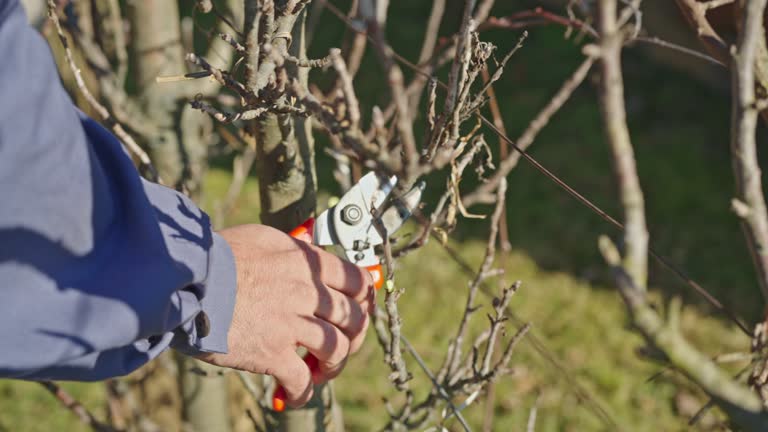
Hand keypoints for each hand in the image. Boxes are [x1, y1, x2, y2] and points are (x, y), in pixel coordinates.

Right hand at [198, 224, 374, 407]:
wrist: (186, 281)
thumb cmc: (217, 257)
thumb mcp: (263, 239)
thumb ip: (292, 247)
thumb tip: (309, 247)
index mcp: (305, 262)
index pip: (357, 280)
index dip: (365, 298)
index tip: (360, 309)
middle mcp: (305, 291)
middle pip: (353, 317)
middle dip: (354, 335)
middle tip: (343, 343)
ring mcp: (291, 323)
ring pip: (337, 348)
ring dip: (334, 365)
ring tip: (321, 371)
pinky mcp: (272, 352)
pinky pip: (302, 379)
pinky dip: (303, 392)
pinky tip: (294, 394)